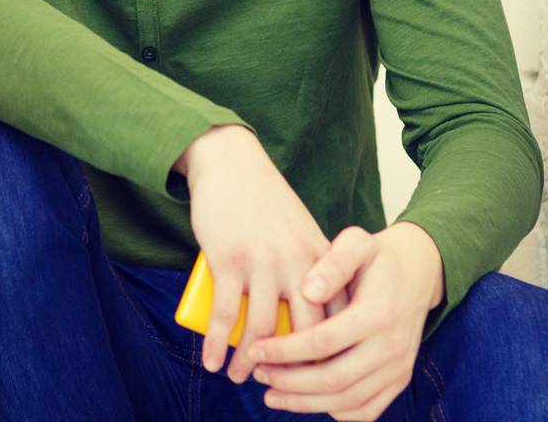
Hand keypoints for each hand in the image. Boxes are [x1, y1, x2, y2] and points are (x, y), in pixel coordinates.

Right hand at [175, 125, 333, 380]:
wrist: (231, 162)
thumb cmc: (265, 200)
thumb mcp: (300, 232)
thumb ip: (312, 268)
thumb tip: (310, 315)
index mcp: (321, 259)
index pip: (334, 318)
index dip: (328, 353)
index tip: (318, 377)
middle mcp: (297, 265)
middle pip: (303, 333)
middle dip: (293, 368)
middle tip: (280, 386)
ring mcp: (262, 263)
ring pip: (262, 330)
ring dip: (250, 363)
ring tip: (241, 378)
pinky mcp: (228, 260)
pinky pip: (225, 314)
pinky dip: (218, 344)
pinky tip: (213, 362)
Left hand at [248, 222, 443, 418]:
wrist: (417, 273)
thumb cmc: (375, 257)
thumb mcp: (357, 243)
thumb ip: (333, 262)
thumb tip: (308, 290)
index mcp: (378, 314)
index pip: (322, 342)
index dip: (284, 350)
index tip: (255, 349)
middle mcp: (391, 347)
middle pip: (333, 379)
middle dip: (289, 382)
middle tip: (257, 374)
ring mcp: (398, 368)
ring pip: (348, 401)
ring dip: (306, 403)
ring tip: (271, 394)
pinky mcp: (400, 379)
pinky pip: (367, 410)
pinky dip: (335, 412)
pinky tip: (306, 402)